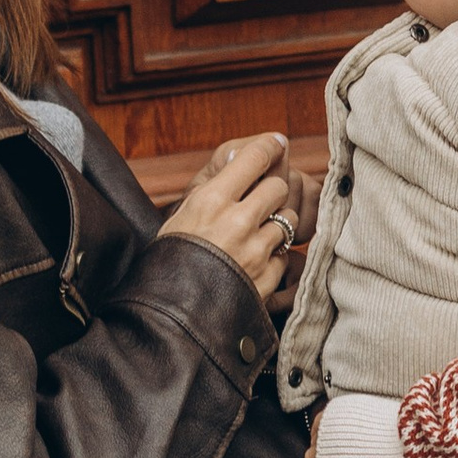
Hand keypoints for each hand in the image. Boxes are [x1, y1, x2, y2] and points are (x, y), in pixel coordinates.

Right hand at [158, 131, 292, 302]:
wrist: (168, 314)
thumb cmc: (170, 260)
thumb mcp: (181, 216)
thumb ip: (212, 189)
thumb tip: (237, 158)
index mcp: (211, 200)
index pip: (255, 158)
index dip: (270, 147)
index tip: (277, 143)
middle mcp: (237, 221)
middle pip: (278, 186)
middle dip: (272, 192)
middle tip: (259, 201)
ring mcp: (255, 251)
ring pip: (288, 219)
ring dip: (277, 224)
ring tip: (254, 236)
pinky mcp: (268, 277)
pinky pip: (284, 254)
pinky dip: (274, 256)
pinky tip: (254, 262)